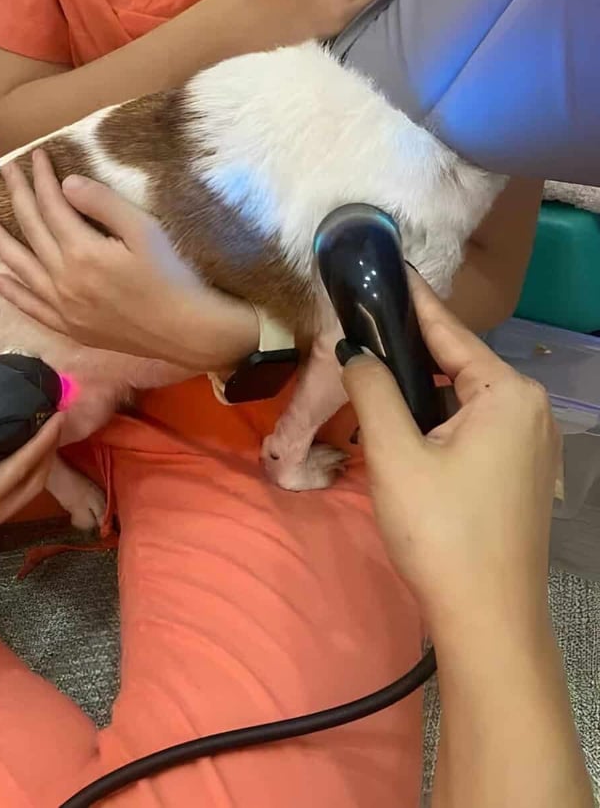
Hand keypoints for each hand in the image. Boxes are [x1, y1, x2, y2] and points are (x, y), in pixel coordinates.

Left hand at [0, 149, 258, 371]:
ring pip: (22, 268)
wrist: (186, 331)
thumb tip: (67, 183)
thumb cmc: (172, 275)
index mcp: (82, 251)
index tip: (35, 156)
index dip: (42, 179)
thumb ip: (103, 205)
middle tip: (5, 172)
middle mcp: (63, 279)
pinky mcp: (71, 327)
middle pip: (32, 231)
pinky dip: (12, 292)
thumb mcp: (145, 231)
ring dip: (0, 243)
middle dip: (19, 197)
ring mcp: (63, 307)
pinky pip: (32, 307)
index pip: (53, 206)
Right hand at [0, 372, 61, 552]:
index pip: (12, 475)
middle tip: (56, 420)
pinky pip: (2, 507)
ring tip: (45, 435)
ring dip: (36, 468)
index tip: (56, 416)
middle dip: (46, 454)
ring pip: (17, 502)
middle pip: (24, 491)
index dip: (39, 445)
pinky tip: (19, 457)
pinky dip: (17, 481)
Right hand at [341, 271, 560, 633]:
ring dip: (423, 392)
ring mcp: (532, 444)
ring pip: (466, 399)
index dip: (412, 300)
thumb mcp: (394, 453)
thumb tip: (355, 352)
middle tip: (360, 331)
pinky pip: (476, 427)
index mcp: (507, 393)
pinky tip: (407, 426)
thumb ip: (373, 390)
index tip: (385, 267)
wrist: (487, 620)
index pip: (450, 332)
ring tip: (374, 376)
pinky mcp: (523, 473)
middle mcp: (530, 409)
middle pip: (460, 364)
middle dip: (412, 352)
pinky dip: (441, 420)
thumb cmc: (440, 530)